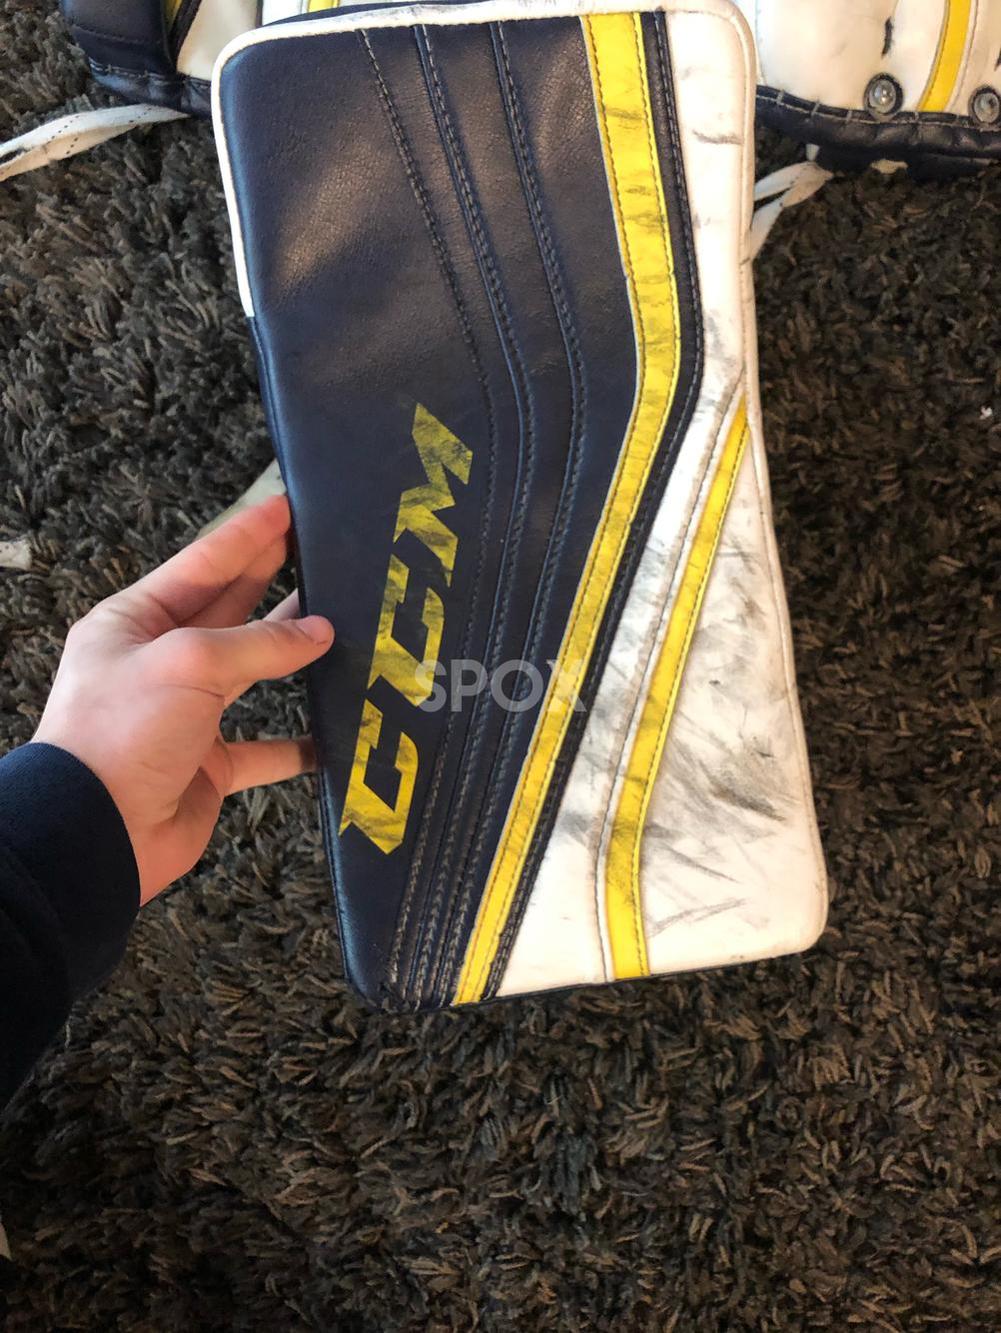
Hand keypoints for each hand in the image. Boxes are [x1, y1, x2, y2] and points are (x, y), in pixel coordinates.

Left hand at [33, 496, 332, 904]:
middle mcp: (159, 664)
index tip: (284, 506)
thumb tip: (320, 632)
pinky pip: (264, 748)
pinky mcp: (208, 764)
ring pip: (250, 673)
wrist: (96, 833)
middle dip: (269, 579)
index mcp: (134, 624)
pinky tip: (331, 730)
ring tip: (335, 624)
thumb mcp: (190, 664)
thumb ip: (260, 643)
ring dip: (291, 653)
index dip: (246, 535)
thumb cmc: (122, 734)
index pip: (201, 565)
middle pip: (227, 611)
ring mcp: (185, 715)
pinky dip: (299, 743)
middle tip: (314, 548)